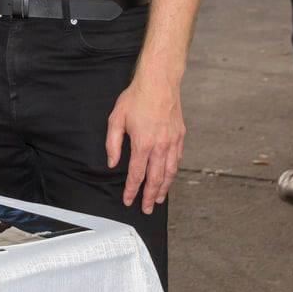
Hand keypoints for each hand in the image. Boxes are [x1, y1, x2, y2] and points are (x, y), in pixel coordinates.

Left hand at [107, 75, 183, 212]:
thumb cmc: (136, 98)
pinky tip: (169, 177)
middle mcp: (161, 146)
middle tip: (147, 209)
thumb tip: (112, 163)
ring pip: (170, 172)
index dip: (132, 190)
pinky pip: (177, 160)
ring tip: (159, 199)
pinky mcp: (180, 136)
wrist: (159, 82)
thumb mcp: (116, 118)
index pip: (137, 175)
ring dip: (164, 188)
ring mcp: (173, 142)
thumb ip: (113, 144)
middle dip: (151, 196)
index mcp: (143, 144)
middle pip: (156, 179)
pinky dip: (173, 173)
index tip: (129, 200)